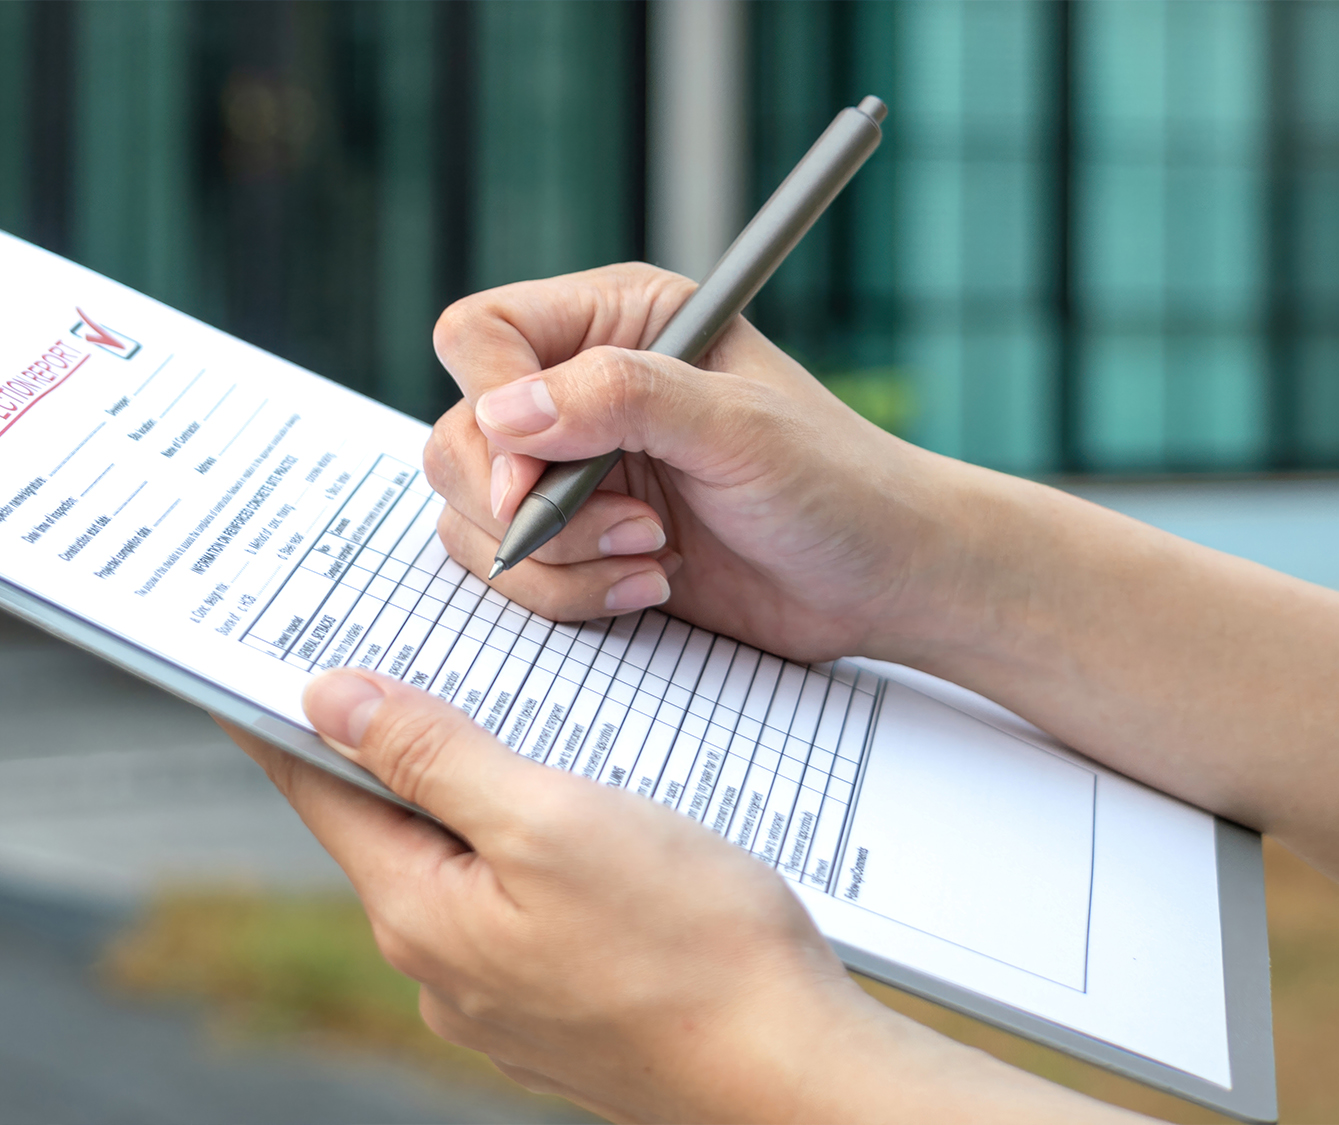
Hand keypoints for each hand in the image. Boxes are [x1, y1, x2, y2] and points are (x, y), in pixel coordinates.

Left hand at [215, 672, 1130, 1122]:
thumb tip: (328, 699)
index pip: (317, 788)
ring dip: (473, 796)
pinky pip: (516, 908)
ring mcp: (500, 998)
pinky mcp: (560, 1009)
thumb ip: (435, 756)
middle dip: (395, 743)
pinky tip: (584, 823)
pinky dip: (527, 852)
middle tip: (405, 654)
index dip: (287, 712)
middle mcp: (440, 965)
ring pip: (459, 864)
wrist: (795, 1079)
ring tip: (514, 725)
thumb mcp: (550, 819)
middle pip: (388, 823)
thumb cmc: (693, 946)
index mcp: (419, 912)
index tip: (257, 654)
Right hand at [425, 263, 969, 663]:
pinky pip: (508, 572)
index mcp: (614, 321)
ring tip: (651, 556)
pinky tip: (648, 585)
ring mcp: (568, 471)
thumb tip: (505, 413)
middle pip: (457, 437)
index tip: (529, 478)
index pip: (480, 336)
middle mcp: (576, 390)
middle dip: (528, 504)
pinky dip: (565, 594)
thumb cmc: (834, 482)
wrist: (880, 578)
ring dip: (553, 559)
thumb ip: (621, 399)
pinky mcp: (573, 543)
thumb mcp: (737, 427)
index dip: (489, 408)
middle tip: (629, 526)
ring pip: (469, 515)